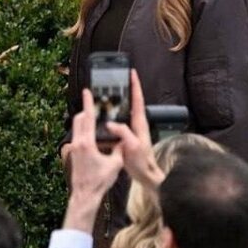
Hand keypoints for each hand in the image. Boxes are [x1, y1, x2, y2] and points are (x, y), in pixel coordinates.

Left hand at [64, 88, 124, 231]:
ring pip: (77, 128)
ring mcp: (73, 149)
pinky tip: (94, 137)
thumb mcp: (115, 163)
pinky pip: (78, 137)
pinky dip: (84, 132)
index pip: (88, 118)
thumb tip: (124, 140)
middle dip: (86, 110)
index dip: (88, 103)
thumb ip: (119, 149)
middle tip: (94, 104)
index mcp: (87, 143)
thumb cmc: (100, 180)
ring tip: (95, 118)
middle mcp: (77, 143)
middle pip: (79, 120)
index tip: (86, 91)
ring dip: (85, 122)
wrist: (85, 194)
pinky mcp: (73, 154)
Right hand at [106, 70, 163, 188]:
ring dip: (115, 103)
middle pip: (130, 102)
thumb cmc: (142, 162)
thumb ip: (124, 133)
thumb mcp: (133, 146)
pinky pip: (117, 123)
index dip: (135, 85)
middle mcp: (136, 124)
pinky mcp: (126, 137)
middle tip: (115, 80)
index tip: (131, 73)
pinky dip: (110, 117)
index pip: (138, 100)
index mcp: (139, 123)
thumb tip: (111, 123)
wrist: (146, 175)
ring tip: (105, 95)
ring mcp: (131, 130)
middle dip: (124, 90)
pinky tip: (101, 118)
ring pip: (122, 112)